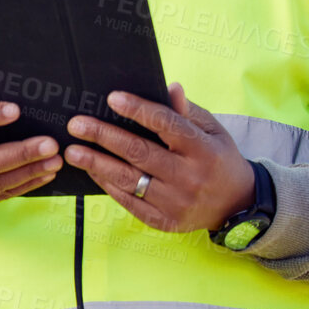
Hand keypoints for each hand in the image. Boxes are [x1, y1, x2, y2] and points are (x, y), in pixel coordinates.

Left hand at [65, 82, 254, 233]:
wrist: (236, 205)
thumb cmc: (217, 158)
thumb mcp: (212, 131)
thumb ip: (188, 111)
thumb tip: (170, 87)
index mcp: (203, 150)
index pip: (167, 125)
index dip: (139, 110)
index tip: (112, 98)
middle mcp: (189, 177)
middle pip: (140, 153)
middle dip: (104, 136)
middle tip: (76, 125)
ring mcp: (176, 202)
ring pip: (129, 180)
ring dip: (96, 164)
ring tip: (73, 152)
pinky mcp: (164, 221)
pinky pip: (130, 201)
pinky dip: (108, 185)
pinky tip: (92, 170)